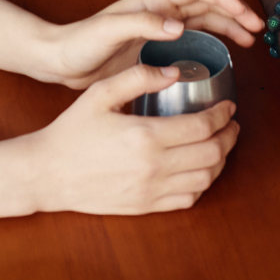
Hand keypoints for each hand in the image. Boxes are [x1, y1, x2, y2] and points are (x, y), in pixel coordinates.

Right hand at [23, 63, 240, 215]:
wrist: (48, 173)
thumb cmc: (72, 131)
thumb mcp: (100, 93)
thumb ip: (138, 78)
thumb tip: (174, 73)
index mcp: (146, 135)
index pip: (203, 127)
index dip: (223, 116)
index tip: (228, 107)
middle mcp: (154, 167)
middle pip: (212, 154)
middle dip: (229, 137)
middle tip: (231, 124)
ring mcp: (151, 191)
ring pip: (205, 179)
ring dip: (220, 161)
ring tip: (220, 145)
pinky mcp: (146, 207)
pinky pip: (188, 199)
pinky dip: (202, 184)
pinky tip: (200, 170)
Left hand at [36, 0, 265, 88]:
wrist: (58, 61)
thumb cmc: (79, 43)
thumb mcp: (109, 31)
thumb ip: (142, 24)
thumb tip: (179, 26)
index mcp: (150, 2)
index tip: (246, 14)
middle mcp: (157, 12)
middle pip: (205, 4)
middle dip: (234, 12)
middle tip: (258, 30)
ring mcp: (156, 30)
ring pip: (201, 22)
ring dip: (226, 27)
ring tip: (249, 42)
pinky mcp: (153, 50)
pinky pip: (190, 42)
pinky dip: (209, 45)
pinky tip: (219, 59)